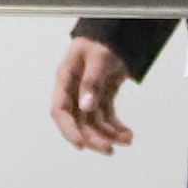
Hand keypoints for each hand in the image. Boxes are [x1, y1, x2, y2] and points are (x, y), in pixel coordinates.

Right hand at [52, 36, 137, 153]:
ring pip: (94, 123)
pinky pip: (106, 118)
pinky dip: (116, 128)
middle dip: (93, 138)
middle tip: (109, 150)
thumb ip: (91, 82)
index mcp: (65, 80)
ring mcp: (87, 96)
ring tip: (127, 140)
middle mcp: (74, 91)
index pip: (60, 111)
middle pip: (78, 122)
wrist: (116, 37)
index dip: (68, 130)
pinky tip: (127, 135)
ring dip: (109, 135)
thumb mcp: (98, 58)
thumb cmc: (103, 43)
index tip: (81, 145)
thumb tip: (85, 107)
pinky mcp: (101, 98)